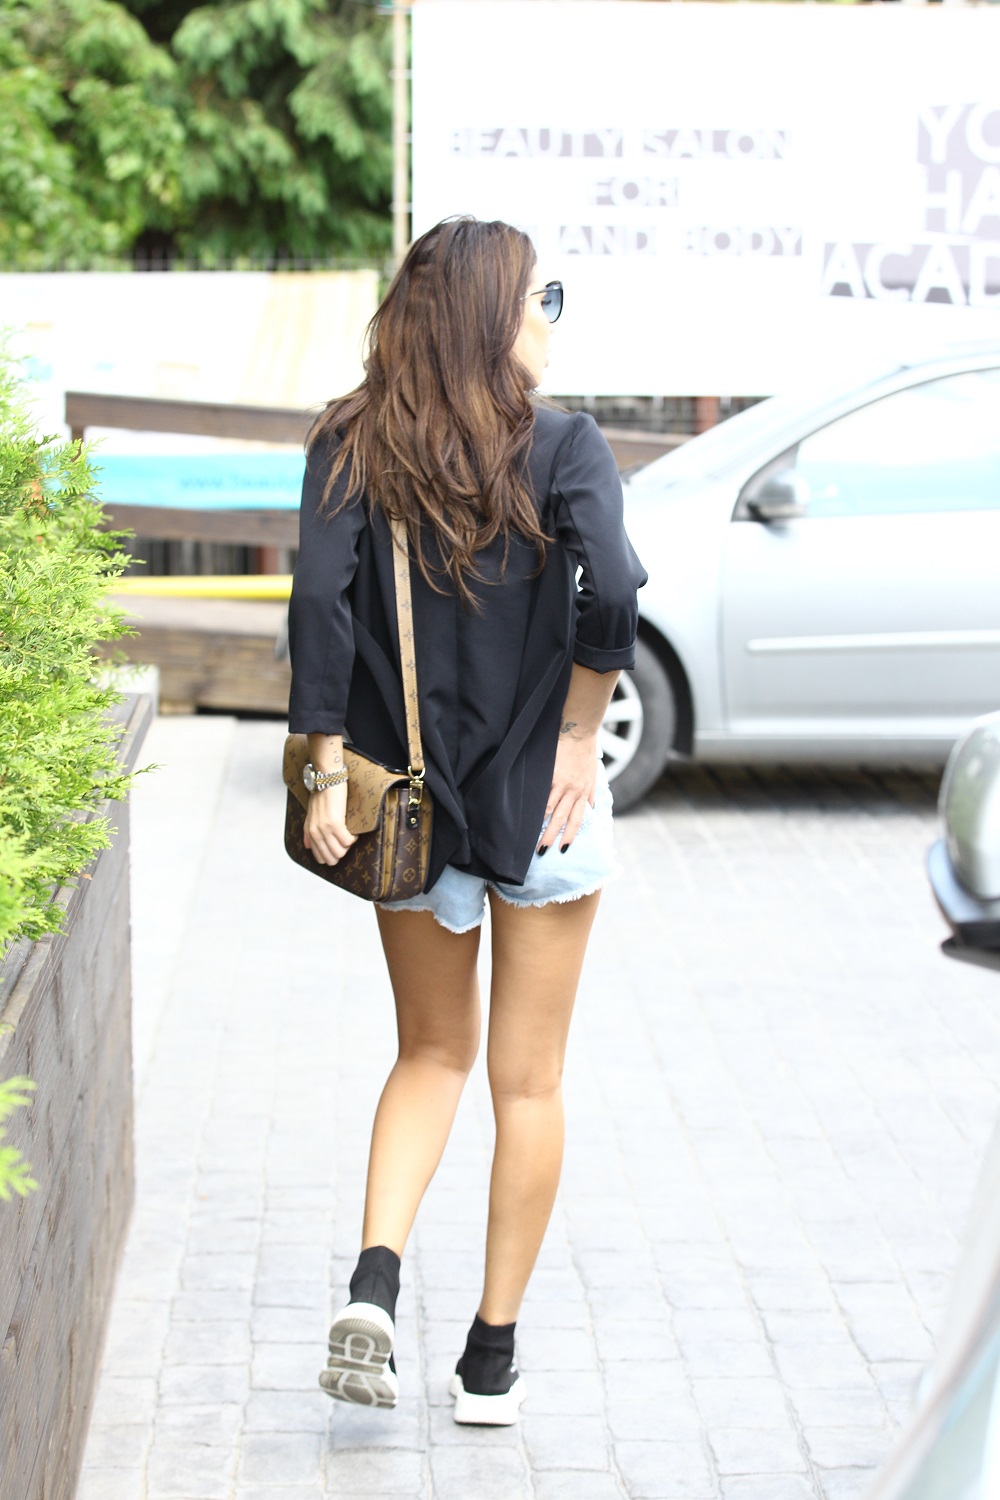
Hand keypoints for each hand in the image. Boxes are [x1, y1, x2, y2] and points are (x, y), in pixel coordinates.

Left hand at [303, 781, 355, 863]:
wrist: (326, 780)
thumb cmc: (320, 795)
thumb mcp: (310, 815)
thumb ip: (308, 832)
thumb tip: (307, 847)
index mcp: (309, 832)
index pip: (320, 857)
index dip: (332, 856)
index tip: (338, 848)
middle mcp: (316, 833)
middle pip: (332, 858)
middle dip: (341, 853)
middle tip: (345, 842)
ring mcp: (325, 829)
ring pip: (341, 852)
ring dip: (348, 846)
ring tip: (349, 835)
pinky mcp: (336, 824)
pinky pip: (348, 841)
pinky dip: (353, 838)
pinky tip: (354, 831)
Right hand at [538, 730, 597, 854]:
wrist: (579, 732)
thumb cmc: (585, 753)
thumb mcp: (593, 775)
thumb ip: (590, 794)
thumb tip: (592, 809)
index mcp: (583, 793)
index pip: (576, 819)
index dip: (570, 835)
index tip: (563, 849)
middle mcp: (573, 791)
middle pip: (561, 819)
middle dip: (552, 836)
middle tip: (542, 850)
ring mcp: (561, 783)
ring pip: (549, 809)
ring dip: (540, 824)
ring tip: (529, 835)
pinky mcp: (551, 774)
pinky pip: (542, 793)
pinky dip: (535, 804)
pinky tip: (527, 814)